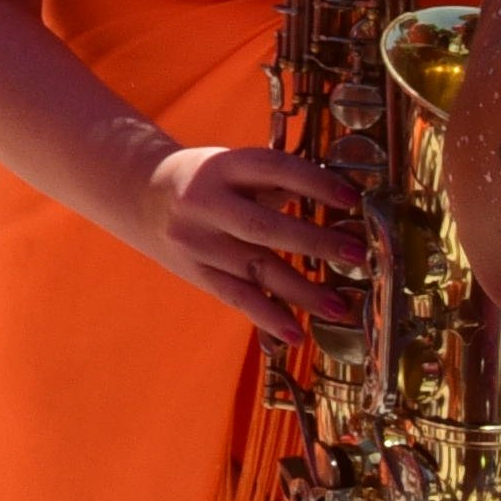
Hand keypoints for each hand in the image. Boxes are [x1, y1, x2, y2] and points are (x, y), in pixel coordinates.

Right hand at [131, 142, 370, 345]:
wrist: (143, 197)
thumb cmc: (210, 182)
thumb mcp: (234, 169)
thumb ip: (277, 183)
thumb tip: (343, 204)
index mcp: (222, 166)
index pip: (272, 169)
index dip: (313, 182)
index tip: (351, 198)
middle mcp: (205, 203)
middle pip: (264, 227)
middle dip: (314, 242)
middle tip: (357, 255)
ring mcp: (197, 240)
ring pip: (254, 268)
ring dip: (302, 290)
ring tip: (340, 307)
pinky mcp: (196, 271)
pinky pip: (235, 296)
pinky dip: (268, 316)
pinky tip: (296, 334)